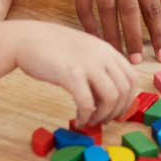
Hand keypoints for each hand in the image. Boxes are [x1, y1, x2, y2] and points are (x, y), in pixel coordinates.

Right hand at [15, 21, 136, 126]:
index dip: (128, 98)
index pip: (132, 77)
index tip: (116, 110)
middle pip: (125, 89)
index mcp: (107, 49)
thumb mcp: (84, 50)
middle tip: (103, 120)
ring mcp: (87, 64)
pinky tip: (78, 120)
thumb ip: (99, 64)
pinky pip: (87, 103)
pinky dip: (86, 117)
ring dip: (103, 116)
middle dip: (117, 111)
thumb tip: (110, 93)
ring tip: (91, 121)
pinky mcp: (71, 74)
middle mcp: (102, 55)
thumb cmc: (54, 47)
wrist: (28, 38)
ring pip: (111, 97)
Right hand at [70, 0, 160, 63]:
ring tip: (118, 55)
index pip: (152, 4)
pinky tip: (96, 40)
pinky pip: (84, 5)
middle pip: (129, 8)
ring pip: (107, 8)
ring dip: (112, 35)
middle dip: (134, 37)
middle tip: (137, 61)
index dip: (158, 31)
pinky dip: (89, 24)